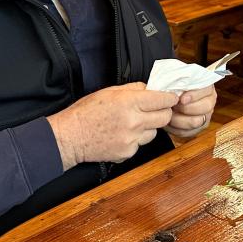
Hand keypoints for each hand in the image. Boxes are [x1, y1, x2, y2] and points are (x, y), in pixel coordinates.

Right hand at [47, 82, 177, 168]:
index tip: (171, 97)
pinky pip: (141, 144)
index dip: (170, 98)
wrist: (70, 137)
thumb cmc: (87, 112)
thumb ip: (134, 89)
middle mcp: (133, 121)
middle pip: (165, 117)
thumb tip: (152, 88)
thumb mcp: (110, 91)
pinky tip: (122, 134)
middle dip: (164, 112)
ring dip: (149, 127)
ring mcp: (131, 139)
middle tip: (156, 109)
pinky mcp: (128, 153)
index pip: (163, 100)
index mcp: (129, 102)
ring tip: (132, 123)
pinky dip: (136, 139)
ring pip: (154, 132)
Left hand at [165, 85, 216, 138]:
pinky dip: (176, 129)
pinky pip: (188, 132)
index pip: (206, 90)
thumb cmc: (174, 86)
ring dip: (179, 119)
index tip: (182, 98)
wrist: (170, 97)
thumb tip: (175, 84)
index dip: (194, 95)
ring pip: (196, 122)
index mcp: (207, 87)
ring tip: (170, 113)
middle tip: (174, 106)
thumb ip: (179, 80)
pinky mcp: (197, 129)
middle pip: (204, 107)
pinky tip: (169, 122)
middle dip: (186, 108)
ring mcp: (205, 116)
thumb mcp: (177, 78)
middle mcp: (209, 102)